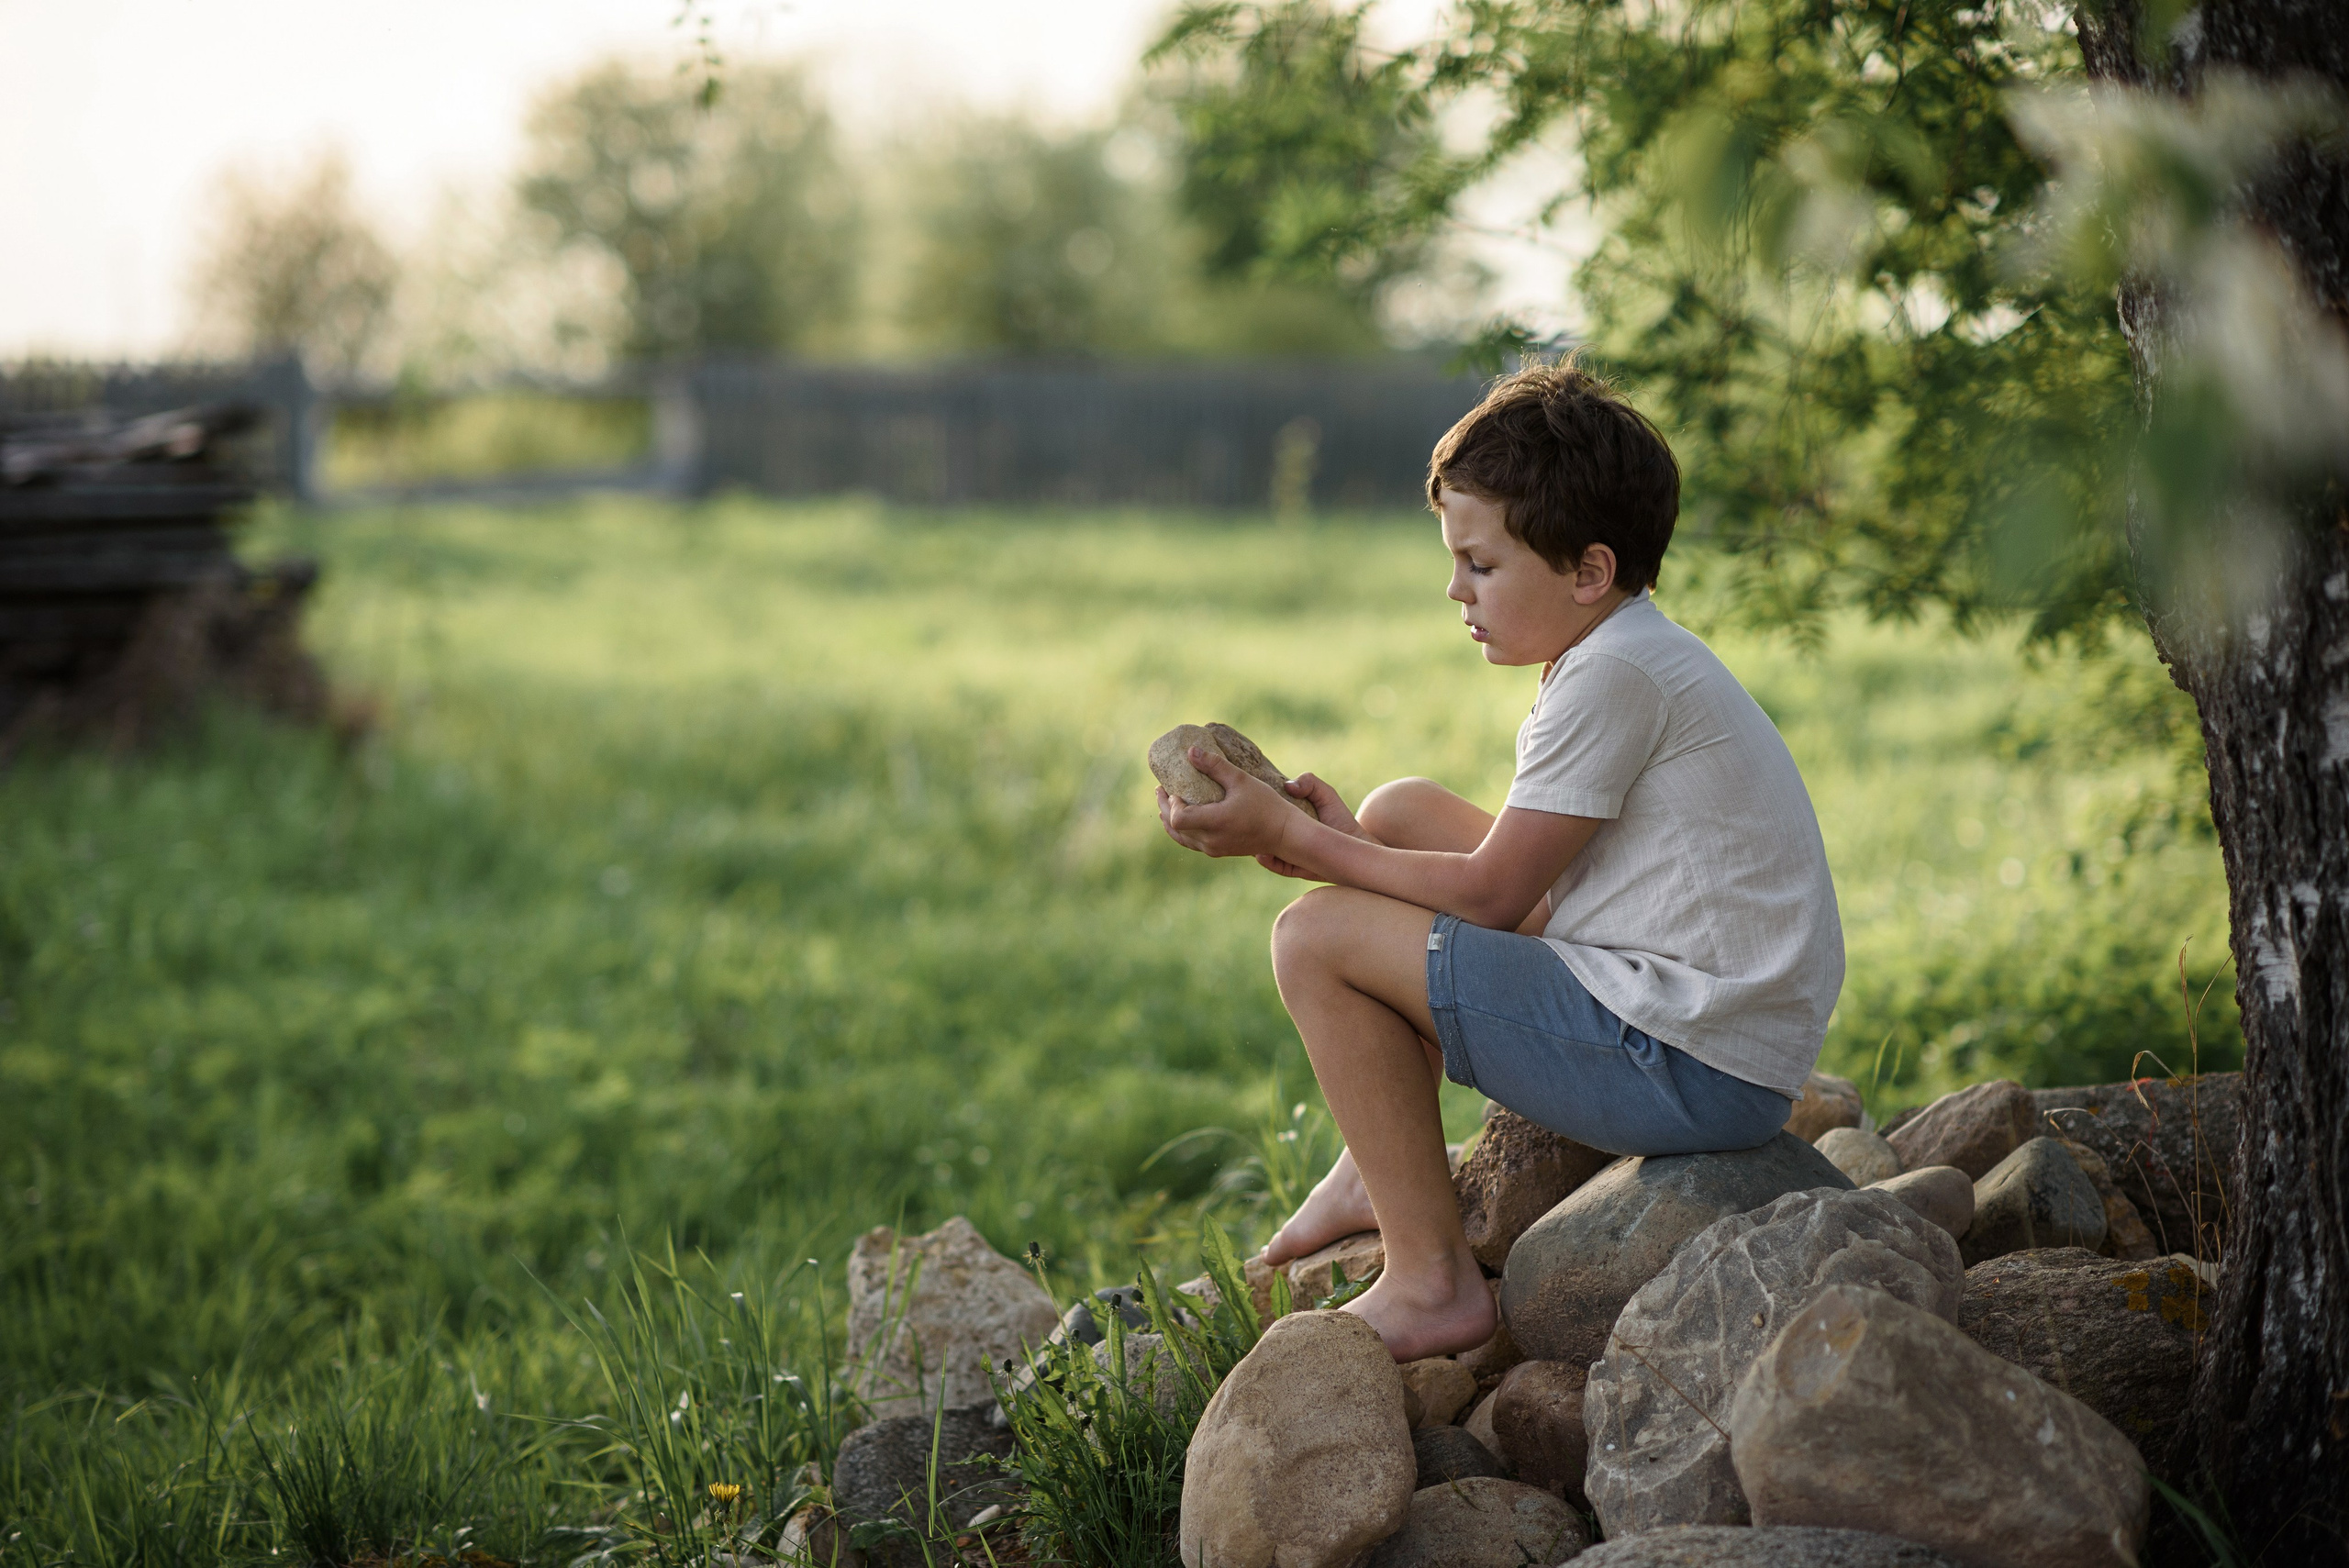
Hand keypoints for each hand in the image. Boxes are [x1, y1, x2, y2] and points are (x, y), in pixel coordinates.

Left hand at [1158, 746, 1310, 861]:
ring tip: (1166, 802)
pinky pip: (1190, 842)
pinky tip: (1181, 818)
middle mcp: (1210, 840)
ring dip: (1170, 820)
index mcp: (1215, 822)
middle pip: (1174, 827)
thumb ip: (1214, 765)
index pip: (1177, 817)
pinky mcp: (1217, 851)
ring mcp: (1213, 848)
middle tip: (1161, 789)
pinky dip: (1181, 830)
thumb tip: (1190, 751)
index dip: (1171, 803)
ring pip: (1180, 837)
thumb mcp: (1240, 780)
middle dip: (1164, 807)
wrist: (1285, 833)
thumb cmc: (1266, 805)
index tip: (1175, 788)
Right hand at [1249, 773, 1367, 877]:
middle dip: (1247, 825)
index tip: (1244, 795)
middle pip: (1257, 829)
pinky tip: (1262, 854)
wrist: (1355, 845)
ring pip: (1261, 848)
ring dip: (1253, 845)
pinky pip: (1274, 865)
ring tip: (1248, 839)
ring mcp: (1284, 851)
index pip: (1263, 808)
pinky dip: (1267, 861)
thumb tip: (1288, 786)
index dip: (1253, 802)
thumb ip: (1309, 782)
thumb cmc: (1338, 817)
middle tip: (1240, 819)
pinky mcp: (1290, 866)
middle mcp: (1281, 833)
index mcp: (1284, 815)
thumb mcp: (1326, 794)